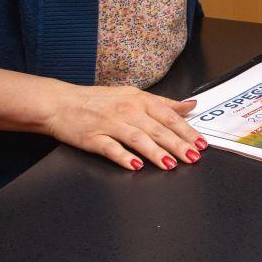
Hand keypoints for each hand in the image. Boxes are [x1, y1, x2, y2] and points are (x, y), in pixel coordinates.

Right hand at [43, 84, 205, 171]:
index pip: (169, 116)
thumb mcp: (134, 95)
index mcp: (139, 100)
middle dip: (177, 144)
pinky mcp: (92, 137)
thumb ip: (164, 103)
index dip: (187, 130)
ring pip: (137, 138)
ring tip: (170, 164)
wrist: (60, 103)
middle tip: (192, 157)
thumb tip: (190, 106)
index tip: (201, 143)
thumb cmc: (98, 100)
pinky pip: (110, 148)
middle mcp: (127, 110)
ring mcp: (109, 124)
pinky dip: (124, 157)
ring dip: (155, 152)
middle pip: (157, 129)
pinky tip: (136, 165)